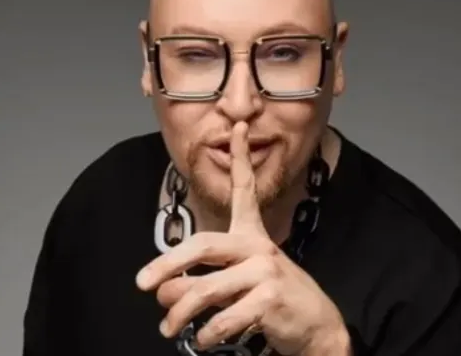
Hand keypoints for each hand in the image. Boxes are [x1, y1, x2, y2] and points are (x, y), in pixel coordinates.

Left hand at [136, 122, 349, 354]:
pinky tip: (202, 340)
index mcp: (253, 236)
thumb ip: (202, 282)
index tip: (236, 127)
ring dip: (179, 314)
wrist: (318, 327)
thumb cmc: (273, 300)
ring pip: (204, 290)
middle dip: (167, 264)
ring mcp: (266, 271)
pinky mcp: (270, 299)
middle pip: (202, 246)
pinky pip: (223, 318)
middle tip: (142, 284)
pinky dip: (206, 334)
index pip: (246, 191)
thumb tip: (164, 294)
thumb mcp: (238, 284)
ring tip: (168, 328)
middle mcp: (259, 247)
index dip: (240, 157)